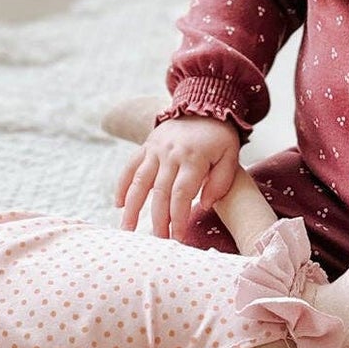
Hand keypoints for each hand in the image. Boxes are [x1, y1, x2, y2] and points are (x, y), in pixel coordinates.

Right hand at [114, 115, 241, 239]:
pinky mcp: (146, 146)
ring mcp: (155, 150)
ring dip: (132, 208)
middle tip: (157, 243)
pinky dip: (122, 185)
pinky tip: (118, 204)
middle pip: (160, 193)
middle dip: (158, 221)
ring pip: (140, 182)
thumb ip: (222, 181)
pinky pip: (130, 167)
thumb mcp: (230, 155)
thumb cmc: (219, 137)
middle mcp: (171, 154)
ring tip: (127, 230)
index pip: (182, 194)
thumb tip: (204, 205)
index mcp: (193, 158)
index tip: (178, 238)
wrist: (203, 104)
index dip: (178, 218)